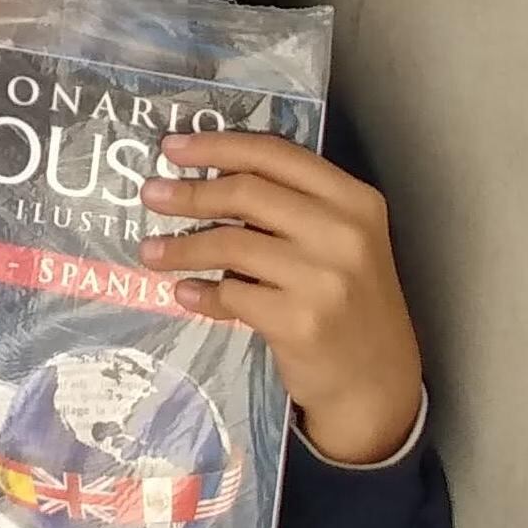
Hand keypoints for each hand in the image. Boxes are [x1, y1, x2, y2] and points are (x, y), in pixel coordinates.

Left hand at [143, 131, 425, 463]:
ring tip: (150, 252)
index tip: (172, 147)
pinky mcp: (300, 322)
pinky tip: (184, 293)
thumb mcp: (339, 241)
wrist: (378, 382)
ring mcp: (324, 279)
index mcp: (354, 200)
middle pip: (245, 193)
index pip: (274, 154)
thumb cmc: (349, 301)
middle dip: (189, 193)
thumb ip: (290, 206)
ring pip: (230, 244)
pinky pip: (231, 295)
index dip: (217, 146)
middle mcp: (345, 234)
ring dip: (181, 247)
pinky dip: (200, 293)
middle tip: (150, 196)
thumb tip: (200, 175)